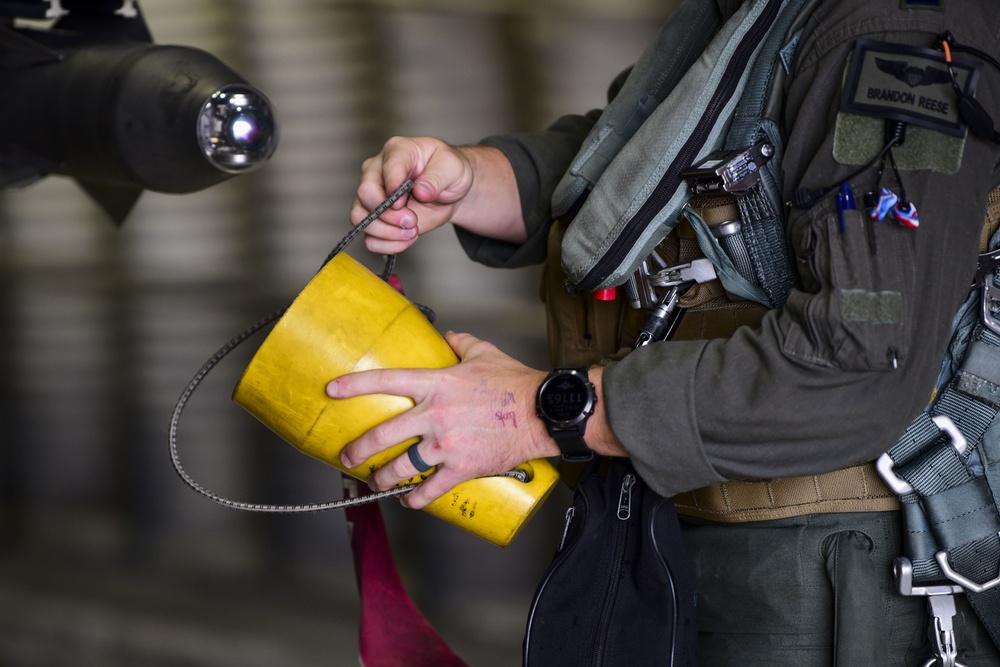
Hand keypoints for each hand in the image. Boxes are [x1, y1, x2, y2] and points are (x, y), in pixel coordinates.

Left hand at [325, 332, 557, 508]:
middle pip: (383, 434)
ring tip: (375, 482)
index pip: (386, 380)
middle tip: (348, 456)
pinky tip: (408, 499)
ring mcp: (446, 444)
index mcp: (436, 384)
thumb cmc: (516, 383)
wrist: (541, 413)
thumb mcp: (484, 353)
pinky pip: (430, 489)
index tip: (333, 390)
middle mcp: (434, 415)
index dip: (354, 385)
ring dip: (382, 478)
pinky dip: (415, 498)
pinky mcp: (461, 467)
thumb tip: (449, 336)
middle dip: (359, 448)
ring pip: (401, 466)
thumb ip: (461, 343)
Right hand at [351, 137, 525, 253]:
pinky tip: (406, 240)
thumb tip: (421, 190)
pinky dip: (387, 245)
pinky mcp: (376, 218)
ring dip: (387, 232)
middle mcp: (378, 172)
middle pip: (365, 194)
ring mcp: (373, 196)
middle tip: (412, 221)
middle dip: (388, 214)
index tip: (403, 203)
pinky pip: (369, 238)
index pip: (385, 168)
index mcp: (397, 151)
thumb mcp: (453, 168)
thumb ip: (437, 177)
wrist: (449, 191)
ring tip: (412, 231)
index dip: (393, 188)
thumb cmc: (449, 172)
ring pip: (360, 218)